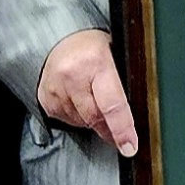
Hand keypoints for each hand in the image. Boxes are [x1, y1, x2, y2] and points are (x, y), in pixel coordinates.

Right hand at [38, 29, 137, 154]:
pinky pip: (67, 120)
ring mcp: (55, 88)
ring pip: (81, 122)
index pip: (112, 105)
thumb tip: (138, 113)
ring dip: (92, 119)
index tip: (129, 146)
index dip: (122, 130)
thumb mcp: (115, 55)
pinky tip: (80, 99)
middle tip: (119, 131)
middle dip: (109, 128)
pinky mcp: (45, 98)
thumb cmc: (93, 47)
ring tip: (94, 98)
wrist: (62, 38)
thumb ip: (123, 82)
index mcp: (96, 62)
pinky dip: (78, 116)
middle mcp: (72, 75)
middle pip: (95, 118)